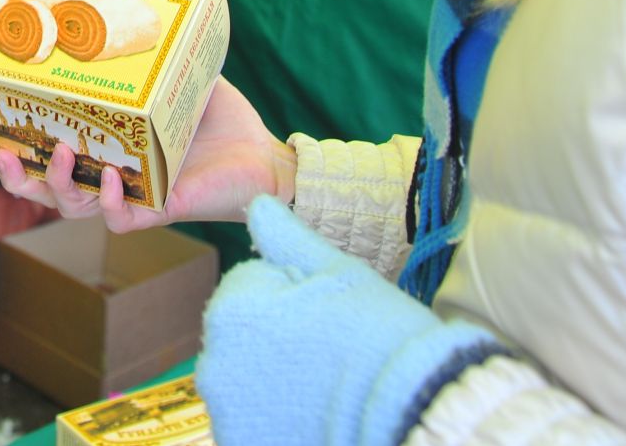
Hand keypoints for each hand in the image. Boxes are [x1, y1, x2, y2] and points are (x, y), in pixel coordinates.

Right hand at [0, 76, 293, 231]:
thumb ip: (155, 57)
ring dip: (61, 184)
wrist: (265, 157)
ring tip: (63, 152)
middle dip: (20, 177)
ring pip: (76, 208)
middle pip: (48, 191)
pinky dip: (113, 203)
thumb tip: (134, 13)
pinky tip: (113, 179)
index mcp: (107, 150)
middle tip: (4, 151)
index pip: (51, 157)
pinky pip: (123, 220)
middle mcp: (113, 179)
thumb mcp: (179, 80)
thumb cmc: (221, 123)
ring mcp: (133, 199)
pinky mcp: (161, 212)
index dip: (20, 151)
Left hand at [197, 198, 500, 445]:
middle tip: (326, 350)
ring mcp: (225, 411)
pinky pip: (250, 418)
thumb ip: (286, 237)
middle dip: (273, 336)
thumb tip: (257, 204)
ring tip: (322, 385)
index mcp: (231, 308)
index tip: (325, 314)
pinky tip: (310, 415)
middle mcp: (213, 361)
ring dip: (272, 378)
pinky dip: (272, 417)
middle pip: (240, 333)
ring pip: (244, 378)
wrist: (412, 413)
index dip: (290, 294)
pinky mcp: (240, 443)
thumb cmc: (379, 336)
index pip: (248, 286)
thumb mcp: (338, 272)